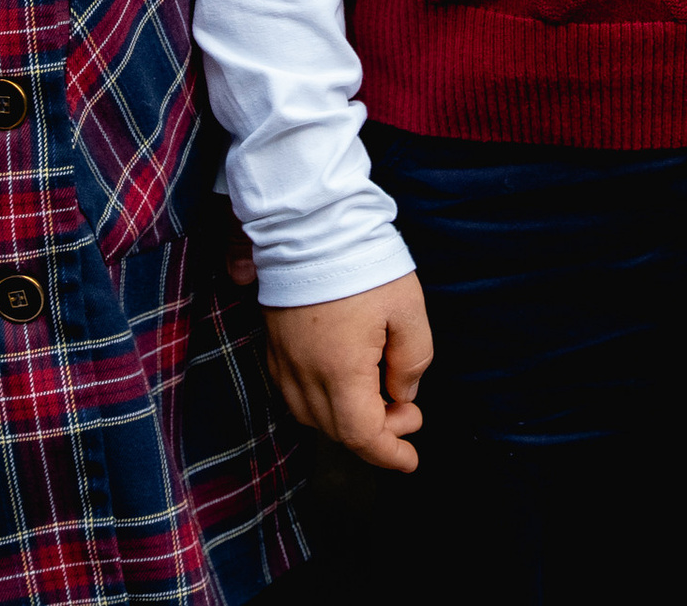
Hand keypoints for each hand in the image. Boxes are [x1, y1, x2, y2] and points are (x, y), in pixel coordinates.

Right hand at [261, 273, 432, 471]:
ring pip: (315, 418)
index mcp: (340, 371)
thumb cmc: (364, 264)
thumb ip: (412, 359)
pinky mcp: (274, 349)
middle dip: (378, 433)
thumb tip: (403, 394)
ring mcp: (284, 363)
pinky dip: (324, 404)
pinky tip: (346, 383)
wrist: (311, 227)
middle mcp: (304, 376)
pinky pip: (296, 395)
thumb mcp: (407, 308)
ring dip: (350, 420)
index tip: (411, 459)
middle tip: (409, 412)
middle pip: (338, 431)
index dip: (388, 454)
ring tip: (382, 396)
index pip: (362, 435)